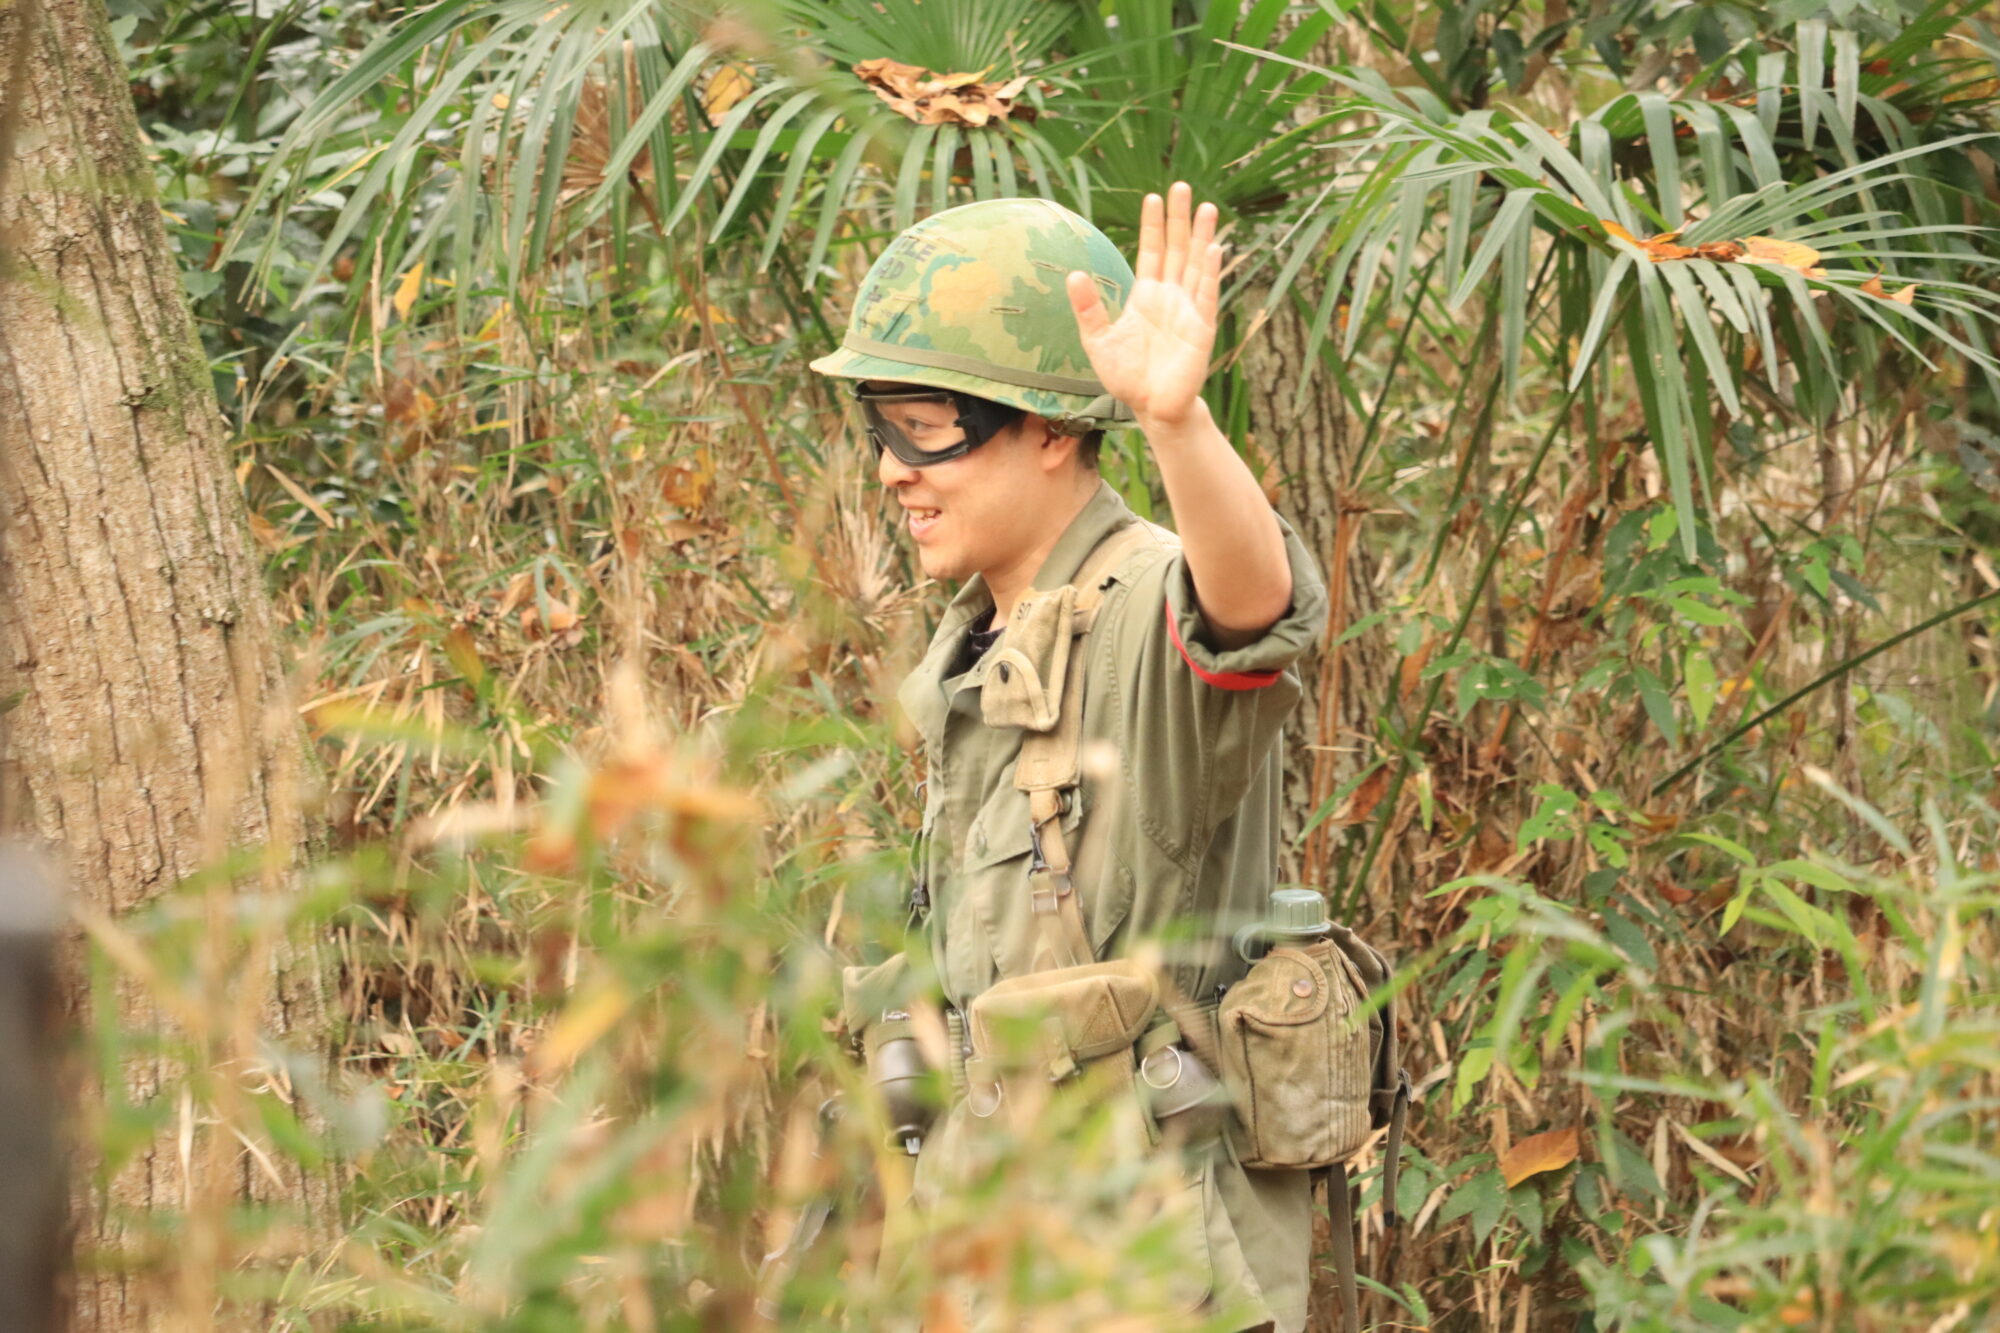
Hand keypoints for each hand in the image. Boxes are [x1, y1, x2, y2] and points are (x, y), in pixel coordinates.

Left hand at [1066, 182, 1221, 432]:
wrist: (1150, 408)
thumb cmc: (1126, 377)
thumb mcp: (1098, 340)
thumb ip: (1088, 308)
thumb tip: (1074, 274)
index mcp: (1146, 296)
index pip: (1151, 252)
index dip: (1152, 226)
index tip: (1151, 198)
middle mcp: (1170, 297)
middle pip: (1176, 249)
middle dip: (1179, 219)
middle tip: (1181, 186)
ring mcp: (1188, 310)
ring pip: (1196, 265)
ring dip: (1201, 236)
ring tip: (1207, 207)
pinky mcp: (1201, 328)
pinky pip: (1206, 295)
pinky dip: (1210, 272)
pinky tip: (1214, 248)